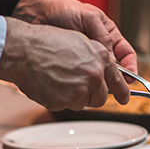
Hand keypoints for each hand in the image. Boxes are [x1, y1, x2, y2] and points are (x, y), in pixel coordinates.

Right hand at [0, 17, 128, 110]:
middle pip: (100, 98)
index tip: (124, 98)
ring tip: (58, 80)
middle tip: (76, 88)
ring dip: (73, 97)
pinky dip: (59, 100)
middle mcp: (95, 74)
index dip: (122, 92)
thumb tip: (101, 71)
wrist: (25, 51)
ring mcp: (81, 89)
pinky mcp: (67, 101)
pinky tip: (50, 85)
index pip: (118, 80)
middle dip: (91, 96)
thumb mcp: (78, 41)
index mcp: (100, 58)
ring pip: (83, 103)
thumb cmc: (46, 43)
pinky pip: (66, 106)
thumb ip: (94, 58)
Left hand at [13, 0, 136, 83]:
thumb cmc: (65, 10)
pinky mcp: (72, 66)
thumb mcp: (89, 18)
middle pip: (115, 70)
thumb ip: (103, 36)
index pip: (126, 54)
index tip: (131, 80)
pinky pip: (82, 78)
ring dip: (101, 84)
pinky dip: (85, 84)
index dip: (131, 68)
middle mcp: (100, 49)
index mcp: (109, 36)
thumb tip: (112, 59)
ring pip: (99, 76)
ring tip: (99, 90)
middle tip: (118, 93)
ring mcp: (86, 59)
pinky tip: (84, 88)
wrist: (39, 14)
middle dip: (118, 82)